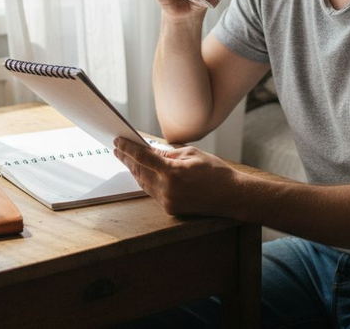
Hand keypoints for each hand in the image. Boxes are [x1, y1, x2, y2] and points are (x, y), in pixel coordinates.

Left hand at [113, 138, 240, 216]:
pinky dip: (146, 181)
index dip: (128, 148)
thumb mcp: (192, 154)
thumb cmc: (215, 172)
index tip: (118, 141)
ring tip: (126, 159)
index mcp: (172, 172)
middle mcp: (167, 189)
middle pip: (139, 171)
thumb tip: (151, 153)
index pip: (142, 157)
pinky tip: (142, 173)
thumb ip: (168, 154)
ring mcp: (168, 201)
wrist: (231, 196)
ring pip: (143, 183)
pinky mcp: (170, 209)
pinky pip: (153, 192)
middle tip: (118, 149)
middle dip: (127, 159)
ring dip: (134, 170)